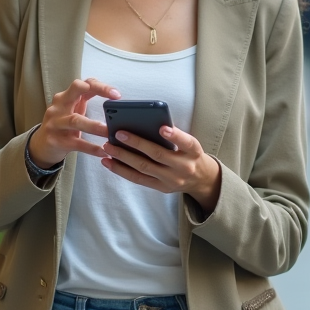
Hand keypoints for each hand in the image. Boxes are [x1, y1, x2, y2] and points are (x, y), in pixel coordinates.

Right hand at [28, 78, 118, 168]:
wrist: (41, 145)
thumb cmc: (62, 125)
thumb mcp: (71, 109)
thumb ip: (86, 100)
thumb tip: (113, 99)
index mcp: (65, 97)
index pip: (83, 83)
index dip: (100, 86)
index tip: (117, 94)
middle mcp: (59, 106)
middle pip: (76, 90)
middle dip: (97, 91)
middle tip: (114, 101)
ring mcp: (55, 123)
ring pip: (76, 120)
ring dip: (94, 125)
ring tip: (109, 131)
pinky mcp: (56, 141)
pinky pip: (76, 144)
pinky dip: (91, 148)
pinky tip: (103, 151)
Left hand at [101, 125, 222, 213]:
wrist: (200, 179)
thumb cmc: (189, 154)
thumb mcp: (189, 143)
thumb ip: (173, 134)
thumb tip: (146, 122)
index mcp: (193, 151)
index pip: (185, 142)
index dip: (174, 135)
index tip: (162, 127)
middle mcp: (184, 167)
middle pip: (158, 155)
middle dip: (137, 143)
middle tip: (118, 133)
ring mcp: (171, 180)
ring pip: (144, 168)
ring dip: (123, 157)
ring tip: (108, 147)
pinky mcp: (161, 188)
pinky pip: (138, 179)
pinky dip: (121, 170)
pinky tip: (109, 162)